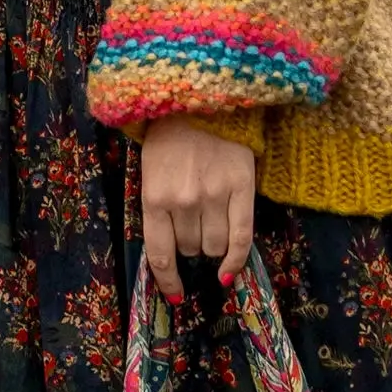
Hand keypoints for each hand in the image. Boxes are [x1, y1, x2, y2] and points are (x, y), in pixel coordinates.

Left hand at [140, 117, 256, 303]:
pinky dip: (236, 260)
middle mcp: (184, 201)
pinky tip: (230, 272)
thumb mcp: (149, 170)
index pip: (160, 254)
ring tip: (211, 224)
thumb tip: (172, 255)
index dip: (167, 280)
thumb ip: (157, 209)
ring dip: (212, 247)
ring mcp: (215, 195)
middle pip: (190, 249)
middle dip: (190, 246)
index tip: (174, 294)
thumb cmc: (170, 136)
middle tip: (192, 224)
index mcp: (154, 197)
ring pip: (214, 247)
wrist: (202, 98)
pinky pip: (242, 237)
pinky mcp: (243, 188)